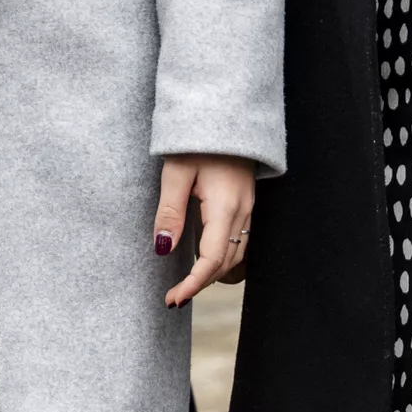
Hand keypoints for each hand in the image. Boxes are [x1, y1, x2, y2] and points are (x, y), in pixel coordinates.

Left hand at [156, 154, 255, 307]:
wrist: (227, 112)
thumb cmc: (197, 139)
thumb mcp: (175, 173)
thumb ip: (169, 212)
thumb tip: (163, 249)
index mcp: (226, 207)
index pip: (212, 260)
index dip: (193, 284)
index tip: (172, 299)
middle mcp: (242, 212)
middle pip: (226, 263)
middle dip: (201, 283)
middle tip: (173, 297)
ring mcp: (248, 208)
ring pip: (236, 254)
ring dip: (213, 273)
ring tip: (186, 284)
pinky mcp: (246, 203)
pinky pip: (239, 240)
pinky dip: (222, 257)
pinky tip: (202, 259)